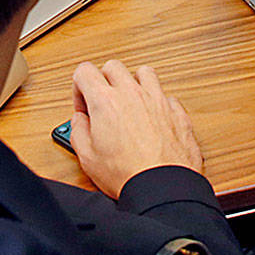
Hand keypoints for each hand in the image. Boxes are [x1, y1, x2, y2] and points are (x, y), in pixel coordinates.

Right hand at [68, 60, 202, 199]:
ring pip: (143, 72)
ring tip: (129, 104)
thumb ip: (78, 130)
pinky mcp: (176, 111)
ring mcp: (157, 99)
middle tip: (103, 103)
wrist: (162, 188)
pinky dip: (157, 102)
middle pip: (113, 66)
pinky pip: (165, 94)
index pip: (85, 71)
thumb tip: (80, 120)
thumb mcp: (87, 157)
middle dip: (104, 80)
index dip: (79, 87)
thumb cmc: (128, 175)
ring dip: (133, 83)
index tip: (84, 106)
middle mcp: (132, 94)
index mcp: (106, 101)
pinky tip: (152, 117)